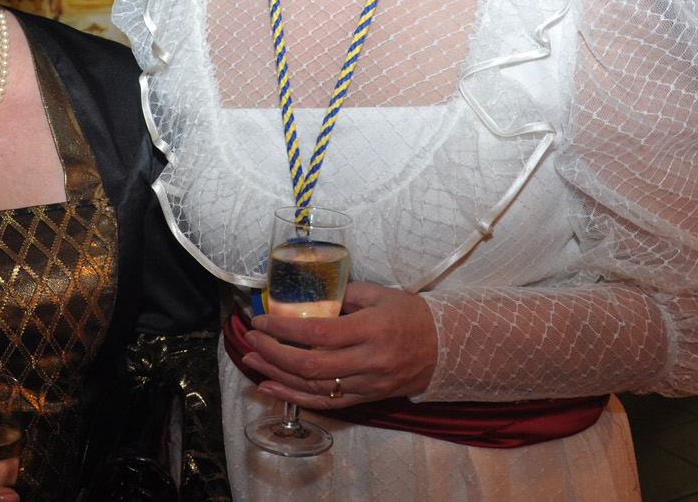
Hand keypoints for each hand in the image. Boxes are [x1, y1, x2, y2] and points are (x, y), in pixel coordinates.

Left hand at [243, 281, 436, 409]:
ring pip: (315, 387)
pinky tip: (272, 388)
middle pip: (312, 365)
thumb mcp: (380, 293)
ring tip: (251, 362)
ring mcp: (369, 384)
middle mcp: (370, 360)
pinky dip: (295, 397)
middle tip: (250, 340)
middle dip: (274, 354)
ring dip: (278, 376)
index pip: (320, 333)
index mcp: (372, 329)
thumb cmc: (412, 315)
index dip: (285, 329)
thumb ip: (344, 294)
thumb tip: (307, 294)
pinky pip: (327, 403)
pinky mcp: (368, 398)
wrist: (447, 347)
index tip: (261, 320)